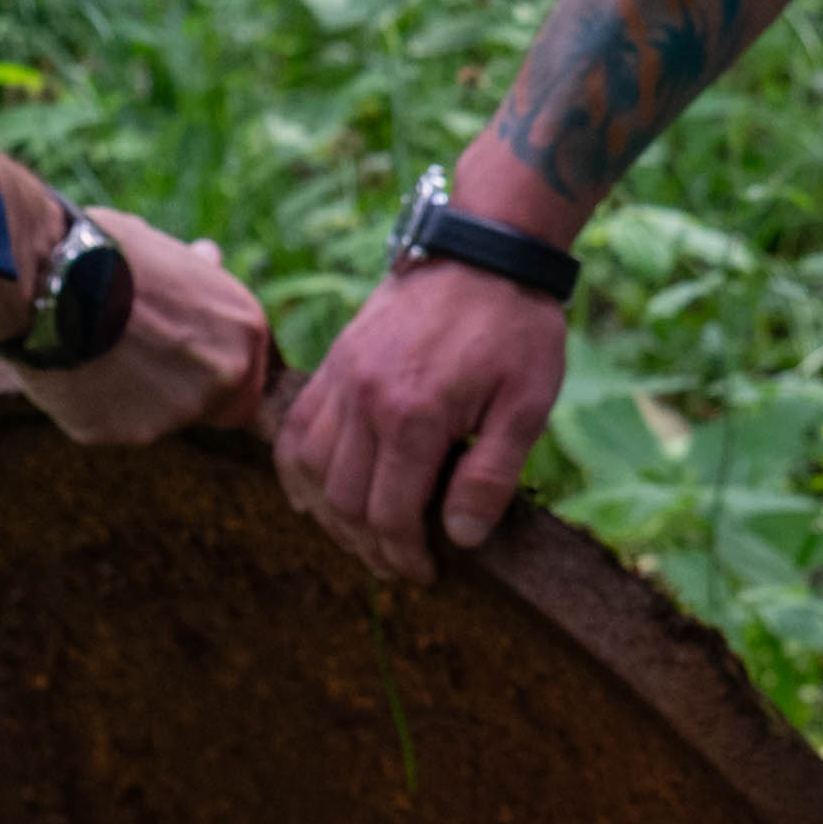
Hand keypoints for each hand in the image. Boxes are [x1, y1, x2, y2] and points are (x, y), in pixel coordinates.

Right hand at [13, 206, 274, 444]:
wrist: (48, 279)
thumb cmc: (106, 252)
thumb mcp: (164, 250)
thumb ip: (196, 274)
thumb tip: (209, 257)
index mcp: (245, 328)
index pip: (253, 373)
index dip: (216, 364)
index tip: (186, 353)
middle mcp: (225, 377)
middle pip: (214, 405)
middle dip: (182, 388)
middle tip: (140, 359)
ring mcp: (178, 413)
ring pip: (161, 417)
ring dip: (136, 395)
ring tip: (96, 352)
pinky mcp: (127, 435)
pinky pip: (115, 424)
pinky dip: (97, 404)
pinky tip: (74, 368)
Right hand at [273, 261, 568, 583]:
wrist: (483, 250)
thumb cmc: (515, 327)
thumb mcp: (527, 403)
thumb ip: (491, 475)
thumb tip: (459, 537)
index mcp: (414, 415)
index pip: (389, 514)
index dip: (404, 555)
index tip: (426, 573)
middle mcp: (364, 400)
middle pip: (344, 501)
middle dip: (370, 545)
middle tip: (400, 564)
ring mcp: (340, 378)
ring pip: (311, 470)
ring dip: (333, 515)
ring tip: (366, 537)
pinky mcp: (333, 363)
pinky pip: (295, 428)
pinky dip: (296, 470)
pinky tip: (313, 495)